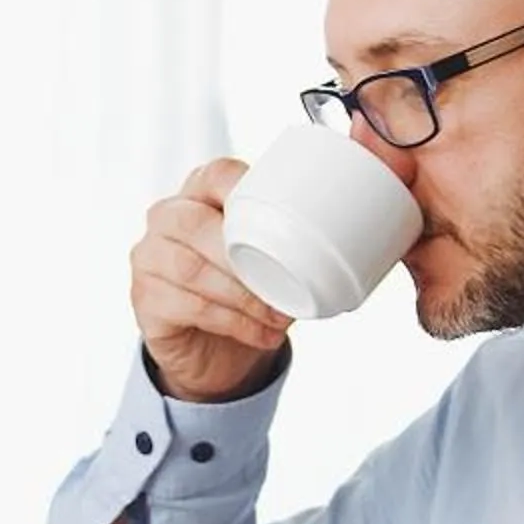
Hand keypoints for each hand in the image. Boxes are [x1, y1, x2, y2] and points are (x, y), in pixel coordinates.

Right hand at [132, 157, 290, 401]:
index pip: (215, 174)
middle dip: (241, 256)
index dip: (240, 186)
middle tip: (284, 285)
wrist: (216, 349)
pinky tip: (260, 333)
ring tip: (278, 316)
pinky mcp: (144, 300)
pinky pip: (186, 306)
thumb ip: (306, 232)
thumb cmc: (250, 289)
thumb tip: (379, 216)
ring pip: (189, 268)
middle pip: (193, 223)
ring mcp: (148, 259)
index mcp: (200, 193)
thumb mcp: (275, 256)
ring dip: (241, 295)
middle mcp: (166, 218)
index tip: (279, 210)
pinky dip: (231, 321)